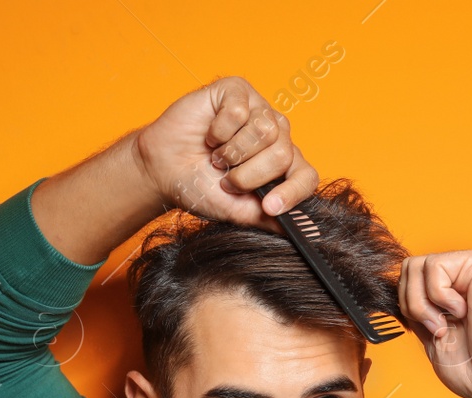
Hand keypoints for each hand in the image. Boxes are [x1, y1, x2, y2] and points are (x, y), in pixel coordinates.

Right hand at [133, 76, 318, 234]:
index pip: (306, 175)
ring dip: (231, 152)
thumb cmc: (201, 187)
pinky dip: (218, 131)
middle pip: (282, 154)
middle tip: (226, 178)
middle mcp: (276, 134)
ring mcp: (258, 109)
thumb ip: (271, 218)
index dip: (291, 192)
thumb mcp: (238, 211)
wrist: (163, 171)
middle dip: (248, 175)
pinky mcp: (237, 91)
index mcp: (283, 164)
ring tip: (217, 156)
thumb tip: (307, 232)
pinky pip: (238, 112)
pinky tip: (210, 135)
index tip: (268, 206)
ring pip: (263, 130)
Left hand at [396, 250, 471, 397]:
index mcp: (457, 289)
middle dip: (412, 305)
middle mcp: (467, 272)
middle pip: (408, 269)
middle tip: (439, 329)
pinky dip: (439, 297)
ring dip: (423, 304)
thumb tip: (395, 291)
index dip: (408, 308)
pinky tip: (463, 313)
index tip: (431, 331)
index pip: (410, 281)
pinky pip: (433, 267)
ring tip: (448, 324)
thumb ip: (418, 310)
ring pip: (415, 266)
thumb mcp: (432, 335)